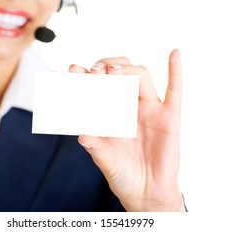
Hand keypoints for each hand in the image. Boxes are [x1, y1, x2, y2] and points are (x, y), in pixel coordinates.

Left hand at [68, 49, 183, 211]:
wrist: (146, 193)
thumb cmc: (123, 174)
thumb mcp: (105, 160)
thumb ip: (95, 147)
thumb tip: (82, 135)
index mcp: (109, 111)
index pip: (98, 85)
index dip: (86, 75)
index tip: (73, 70)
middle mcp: (128, 105)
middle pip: (120, 72)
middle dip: (107, 66)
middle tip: (96, 71)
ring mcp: (149, 109)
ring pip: (141, 76)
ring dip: (128, 69)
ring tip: (114, 72)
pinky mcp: (169, 117)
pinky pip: (175, 90)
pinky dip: (175, 71)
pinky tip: (174, 54)